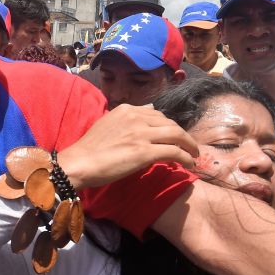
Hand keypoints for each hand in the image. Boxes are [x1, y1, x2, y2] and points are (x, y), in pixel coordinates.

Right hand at [58, 104, 198, 189]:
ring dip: (190, 145)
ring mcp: (141, 134)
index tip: (175, 136)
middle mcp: (136, 117)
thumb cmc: (90, 148)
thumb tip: (149, 112)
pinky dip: (185, 157)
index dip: (169, 125)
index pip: (157, 114)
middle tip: (189, 146)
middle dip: (183, 135)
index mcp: (127, 110)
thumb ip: (128, 119)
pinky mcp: (145, 152)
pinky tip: (189, 164)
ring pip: (177, 134)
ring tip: (194, 155)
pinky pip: (174, 152)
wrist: (80, 163)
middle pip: (170, 123)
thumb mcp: (108, 124)